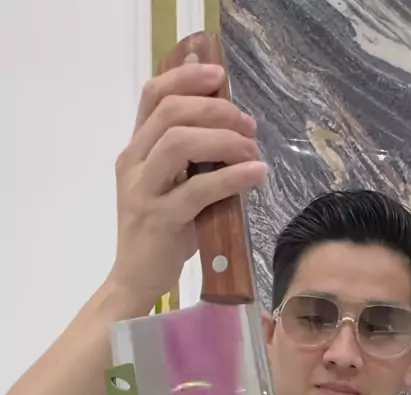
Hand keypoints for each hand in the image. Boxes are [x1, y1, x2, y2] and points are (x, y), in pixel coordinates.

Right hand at [109, 62, 266, 307]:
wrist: (136, 279)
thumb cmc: (161, 235)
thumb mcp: (171, 188)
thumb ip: (190, 160)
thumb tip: (232, 129)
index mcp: (135, 151)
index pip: (152, 96)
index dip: (186, 78)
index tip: (219, 77)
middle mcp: (133, 164)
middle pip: (170, 113)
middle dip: (216, 110)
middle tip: (248, 126)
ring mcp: (143, 191)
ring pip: (179, 143)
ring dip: (223, 139)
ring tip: (252, 151)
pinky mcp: (160, 219)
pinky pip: (198, 189)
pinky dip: (232, 177)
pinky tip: (255, 174)